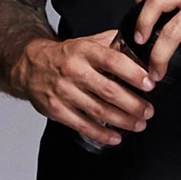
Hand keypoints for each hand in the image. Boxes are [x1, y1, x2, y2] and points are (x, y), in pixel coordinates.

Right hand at [15, 32, 154, 147]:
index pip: (113, 60)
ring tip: (138, 124)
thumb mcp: (87, 42)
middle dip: (133, 104)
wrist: (31, 65)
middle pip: (108, 90)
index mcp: (85, 51)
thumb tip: (141, 50)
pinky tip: (115, 137)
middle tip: (148, 111)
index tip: (149, 83)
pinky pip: (83, 125)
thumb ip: (112, 44)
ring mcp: (64, 91)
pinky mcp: (57, 109)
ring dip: (122, 120)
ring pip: (98, 110)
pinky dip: (101, 134)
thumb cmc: (65, 56)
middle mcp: (74, 70)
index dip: (133, 73)